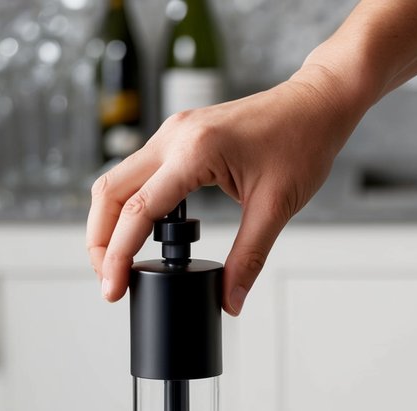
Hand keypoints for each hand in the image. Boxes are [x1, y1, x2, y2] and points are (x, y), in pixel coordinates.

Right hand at [87, 66, 360, 314]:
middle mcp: (174, 136)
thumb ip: (249, 257)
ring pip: (118, 180)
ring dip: (110, 223)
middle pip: (110, 193)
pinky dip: (131, 204)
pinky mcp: (179, 135)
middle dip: (100, 241)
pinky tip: (142, 232)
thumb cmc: (302, 142)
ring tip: (119, 263)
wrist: (316, 104)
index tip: (113, 289)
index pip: (139, 211)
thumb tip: (230, 300)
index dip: (119, 256)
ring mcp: (173, 132)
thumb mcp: (276, 207)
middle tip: (110, 281)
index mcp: (195, 151)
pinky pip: (140, 172)